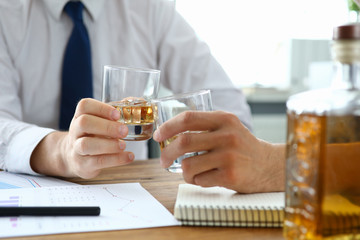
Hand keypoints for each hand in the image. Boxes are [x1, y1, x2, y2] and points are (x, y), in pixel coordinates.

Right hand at [31, 98, 134, 178]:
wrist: (71, 158)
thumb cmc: (92, 136)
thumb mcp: (97, 123)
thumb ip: (113, 115)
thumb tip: (135, 102)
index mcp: (80, 116)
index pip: (85, 106)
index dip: (101, 108)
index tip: (117, 114)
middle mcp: (75, 131)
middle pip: (84, 123)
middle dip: (106, 126)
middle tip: (124, 131)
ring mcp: (76, 149)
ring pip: (86, 145)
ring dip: (108, 145)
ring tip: (123, 145)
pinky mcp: (83, 165)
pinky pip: (97, 162)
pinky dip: (115, 159)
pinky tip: (129, 157)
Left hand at [153, 111, 284, 192]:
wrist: (269, 165)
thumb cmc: (242, 146)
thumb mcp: (228, 127)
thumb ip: (205, 126)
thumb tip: (169, 133)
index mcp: (223, 119)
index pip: (188, 118)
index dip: (168, 127)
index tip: (158, 136)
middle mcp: (227, 135)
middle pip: (183, 142)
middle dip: (166, 153)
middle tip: (163, 160)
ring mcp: (229, 156)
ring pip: (188, 165)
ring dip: (184, 172)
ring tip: (191, 172)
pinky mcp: (230, 176)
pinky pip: (199, 180)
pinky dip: (196, 181)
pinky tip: (206, 178)